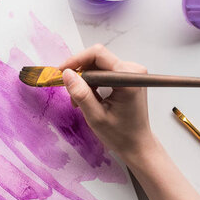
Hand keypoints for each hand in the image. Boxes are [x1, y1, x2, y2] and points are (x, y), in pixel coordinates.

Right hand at [59, 44, 155, 162]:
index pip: (98, 54)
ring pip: (98, 66)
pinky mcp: (127, 78)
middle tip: (68, 91)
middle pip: (97, 59)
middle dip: (79, 73)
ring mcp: (131, 73)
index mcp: (128, 78)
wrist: (137, 145)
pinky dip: (92, 83)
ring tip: (78, 101)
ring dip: (84, 80)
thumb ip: (81, 94)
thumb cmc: (120, 134)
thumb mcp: (95, 116)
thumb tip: (67, 74)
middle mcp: (133, 70)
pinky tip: (88, 98)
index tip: (61, 72)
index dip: (76, 60)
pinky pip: (103, 72)